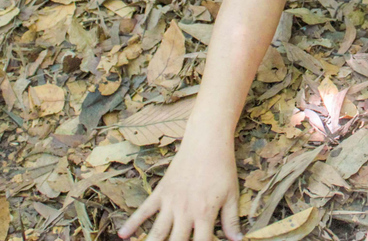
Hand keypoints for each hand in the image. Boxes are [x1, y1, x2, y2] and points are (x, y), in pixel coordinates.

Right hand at [118, 136, 241, 240]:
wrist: (207, 143)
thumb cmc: (222, 168)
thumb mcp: (232, 194)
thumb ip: (231, 219)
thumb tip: (237, 239)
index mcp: (205, 214)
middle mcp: (185, 212)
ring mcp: (170, 202)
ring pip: (157, 231)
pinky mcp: (161, 192)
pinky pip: (144, 210)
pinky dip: (133, 223)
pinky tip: (124, 235)